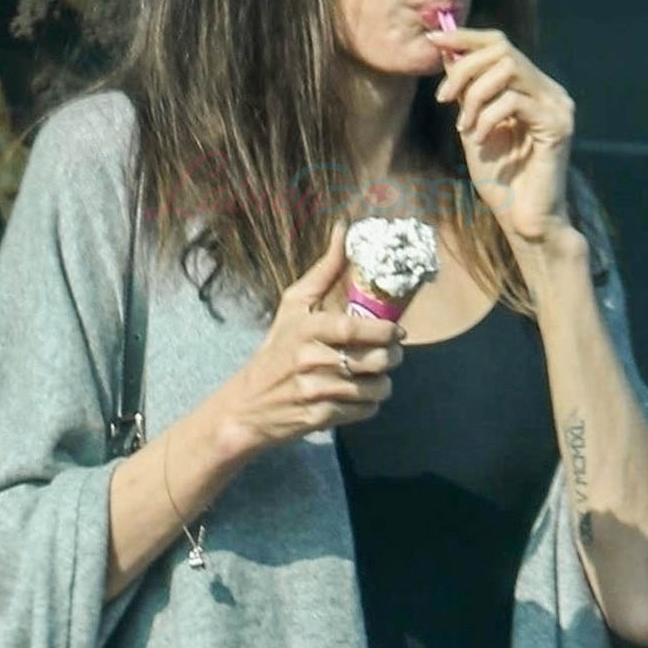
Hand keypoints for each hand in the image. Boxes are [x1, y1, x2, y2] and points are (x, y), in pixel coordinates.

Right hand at [225, 222, 404, 452]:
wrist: (249, 405)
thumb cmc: (277, 348)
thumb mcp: (294, 306)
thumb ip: (324, 270)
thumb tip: (344, 228)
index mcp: (305, 329)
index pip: (353, 329)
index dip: (384, 331)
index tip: (397, 331)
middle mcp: (309, 360)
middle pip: (372, 360)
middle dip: (393, 358)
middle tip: (393, 353)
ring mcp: (315, 392)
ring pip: (374, 388)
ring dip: (383, 383)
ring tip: (377, 374)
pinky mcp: (320, 419)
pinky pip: (364, 411)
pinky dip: (370, 404)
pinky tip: (359, 394)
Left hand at [427, 27, 574, 244]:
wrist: (522, 218)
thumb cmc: (500, 178)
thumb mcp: (473, 125)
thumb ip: (466, 91)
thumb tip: (448, 53)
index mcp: (531, 87)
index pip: (500, 43)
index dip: (466, 36)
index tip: (432, 39)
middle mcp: (549, 90)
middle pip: (502, 49)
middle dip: (464, 69)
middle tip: (443, 98)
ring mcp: (558, 105)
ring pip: (508, 69)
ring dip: (474, 96)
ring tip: (464, 127)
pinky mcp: (558, 125)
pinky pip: (514, 101)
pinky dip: (487, 117)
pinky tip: (479, 140)